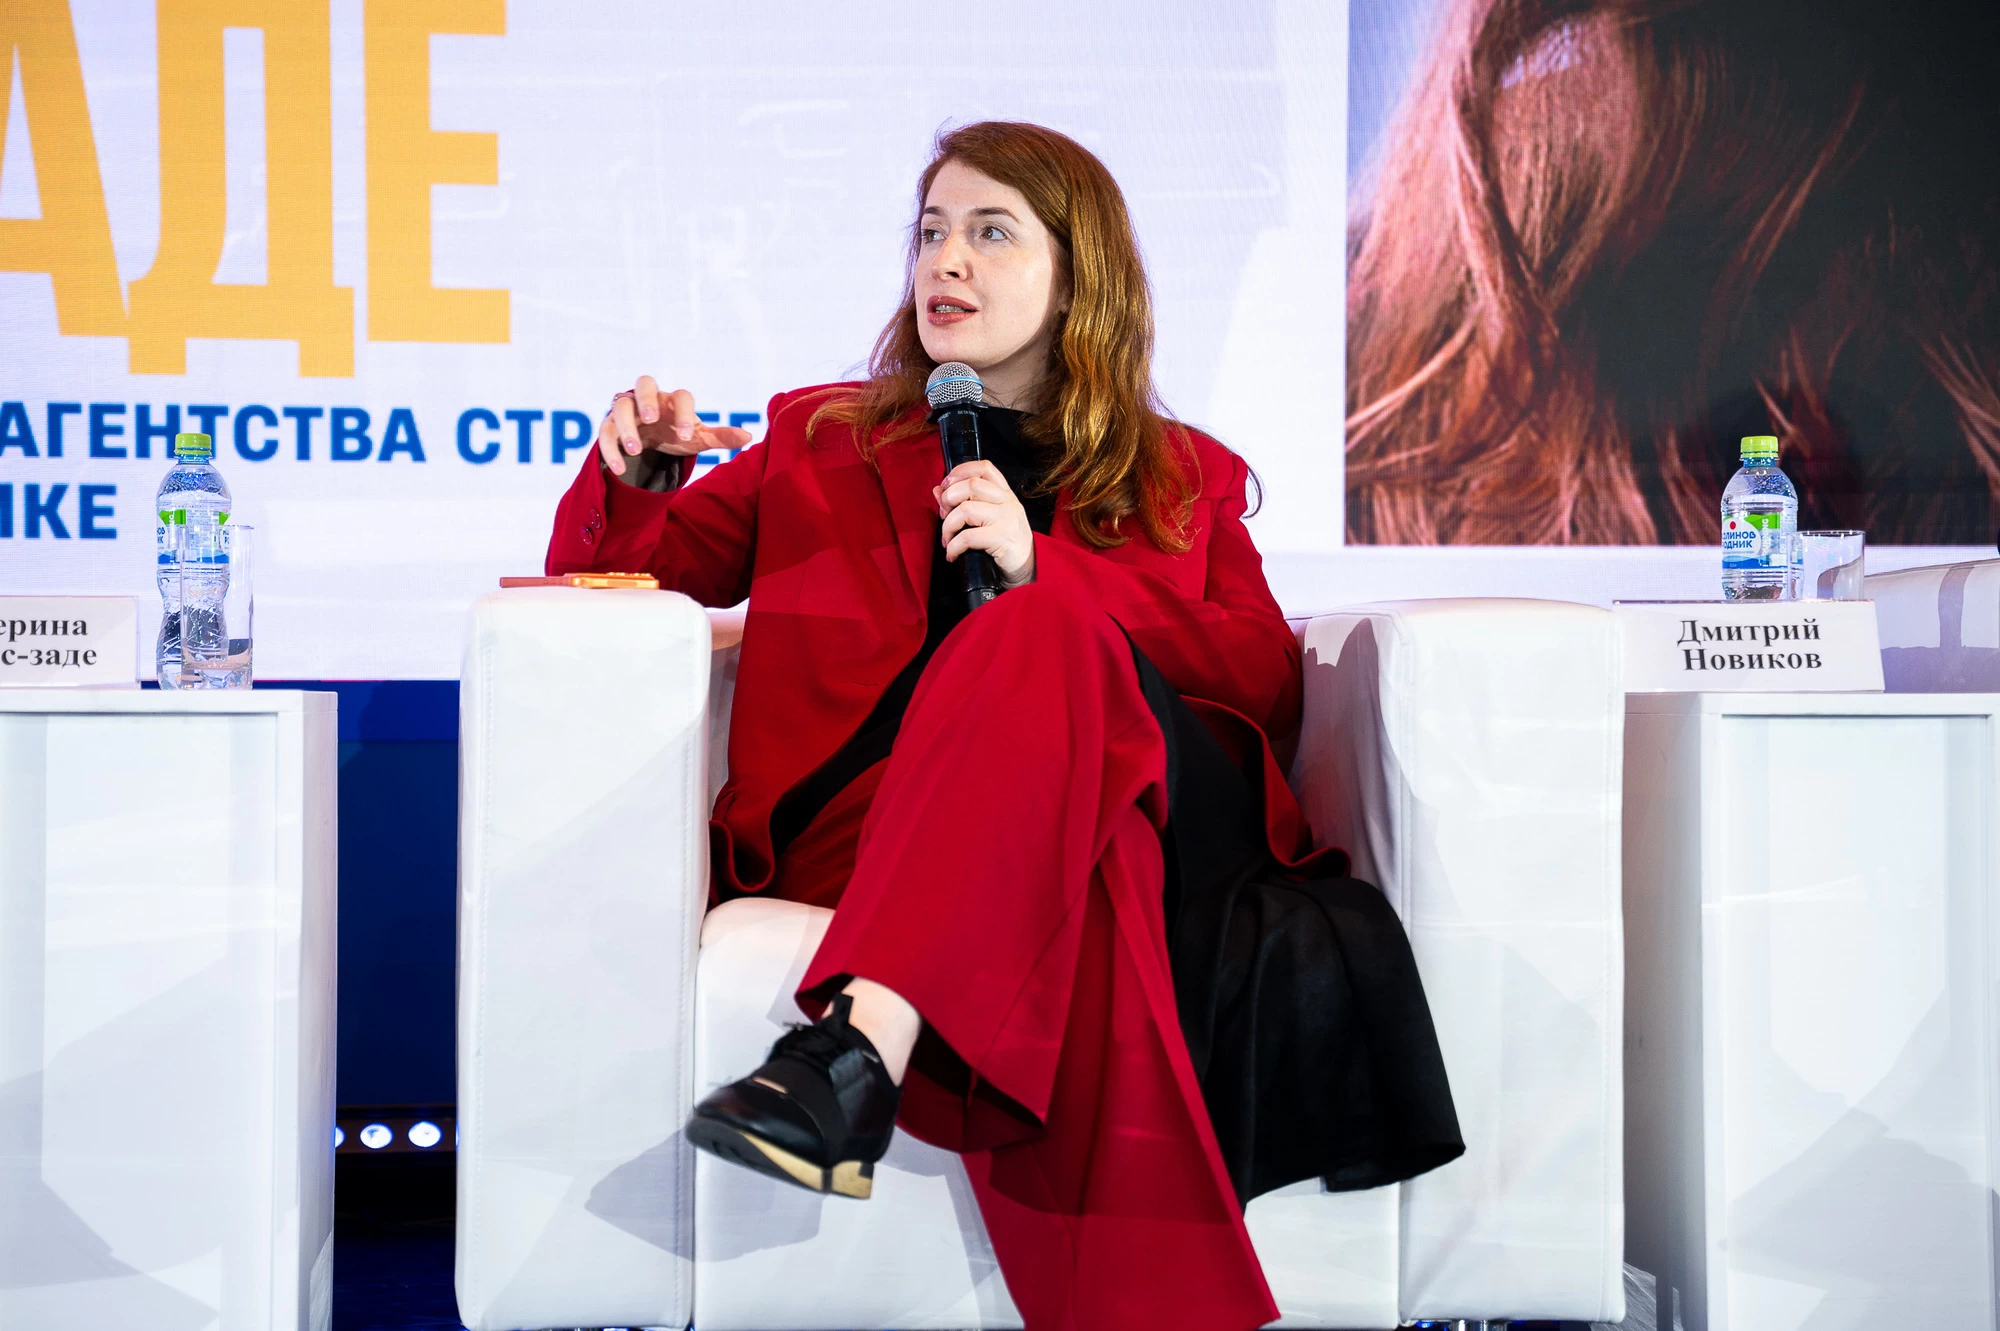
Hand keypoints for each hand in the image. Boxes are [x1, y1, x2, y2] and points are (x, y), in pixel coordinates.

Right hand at [597, 376, 754, 478]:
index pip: (681, 397)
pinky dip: (610, 449)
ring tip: (634, 451)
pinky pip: (605, 431)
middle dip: (646, 399)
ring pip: (620, 406)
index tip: (687, 435)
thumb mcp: (698, 438)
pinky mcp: (609, 425)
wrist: (651, 442)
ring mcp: (627, 410)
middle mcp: (649, 399)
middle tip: (651, 419)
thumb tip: (750, 436)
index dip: (684, 413)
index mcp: (674, 401)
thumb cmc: (677, 433)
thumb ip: (720, 437)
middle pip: (643, 383)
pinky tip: (619, 468)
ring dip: (626, 427)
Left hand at [935, 460, 1034, 587]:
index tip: (945, 485)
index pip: (983, 468)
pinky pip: (967, 537)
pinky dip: (953, 547)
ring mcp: (1006, 519)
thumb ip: (964, 501)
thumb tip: (937, 490)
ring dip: (948, 526)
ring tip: (947, 539)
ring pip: (965, 509)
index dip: (960, 471)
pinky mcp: (1002, 538)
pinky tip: (952, 554)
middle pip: (971, 485)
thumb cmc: (1005, 543)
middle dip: (948, 499)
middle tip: (944, 516)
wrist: (1027, 568)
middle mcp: (1007, 502)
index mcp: (1004, 493)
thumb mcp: (988, 518)